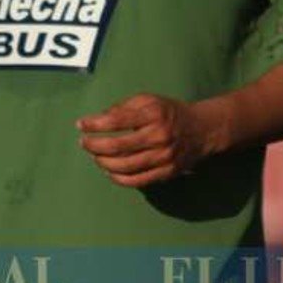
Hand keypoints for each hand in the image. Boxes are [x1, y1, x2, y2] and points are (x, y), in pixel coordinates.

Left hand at [77, 94, 219, 187]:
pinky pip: (136, 181)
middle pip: (117, 146)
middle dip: (94, 146)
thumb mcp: (149, 100)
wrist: (202, 130)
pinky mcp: (166, 173)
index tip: (81, 125)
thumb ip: (123, 107)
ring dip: (103, 162)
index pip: (117, 120)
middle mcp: (159, 136)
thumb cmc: (169, 112)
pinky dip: (118, 178)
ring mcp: (164, 157)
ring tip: (95, 156)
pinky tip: (109, 171)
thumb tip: (98, 120)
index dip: (95, 124)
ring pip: (124, 166)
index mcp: (153, 114)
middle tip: (84, 143)